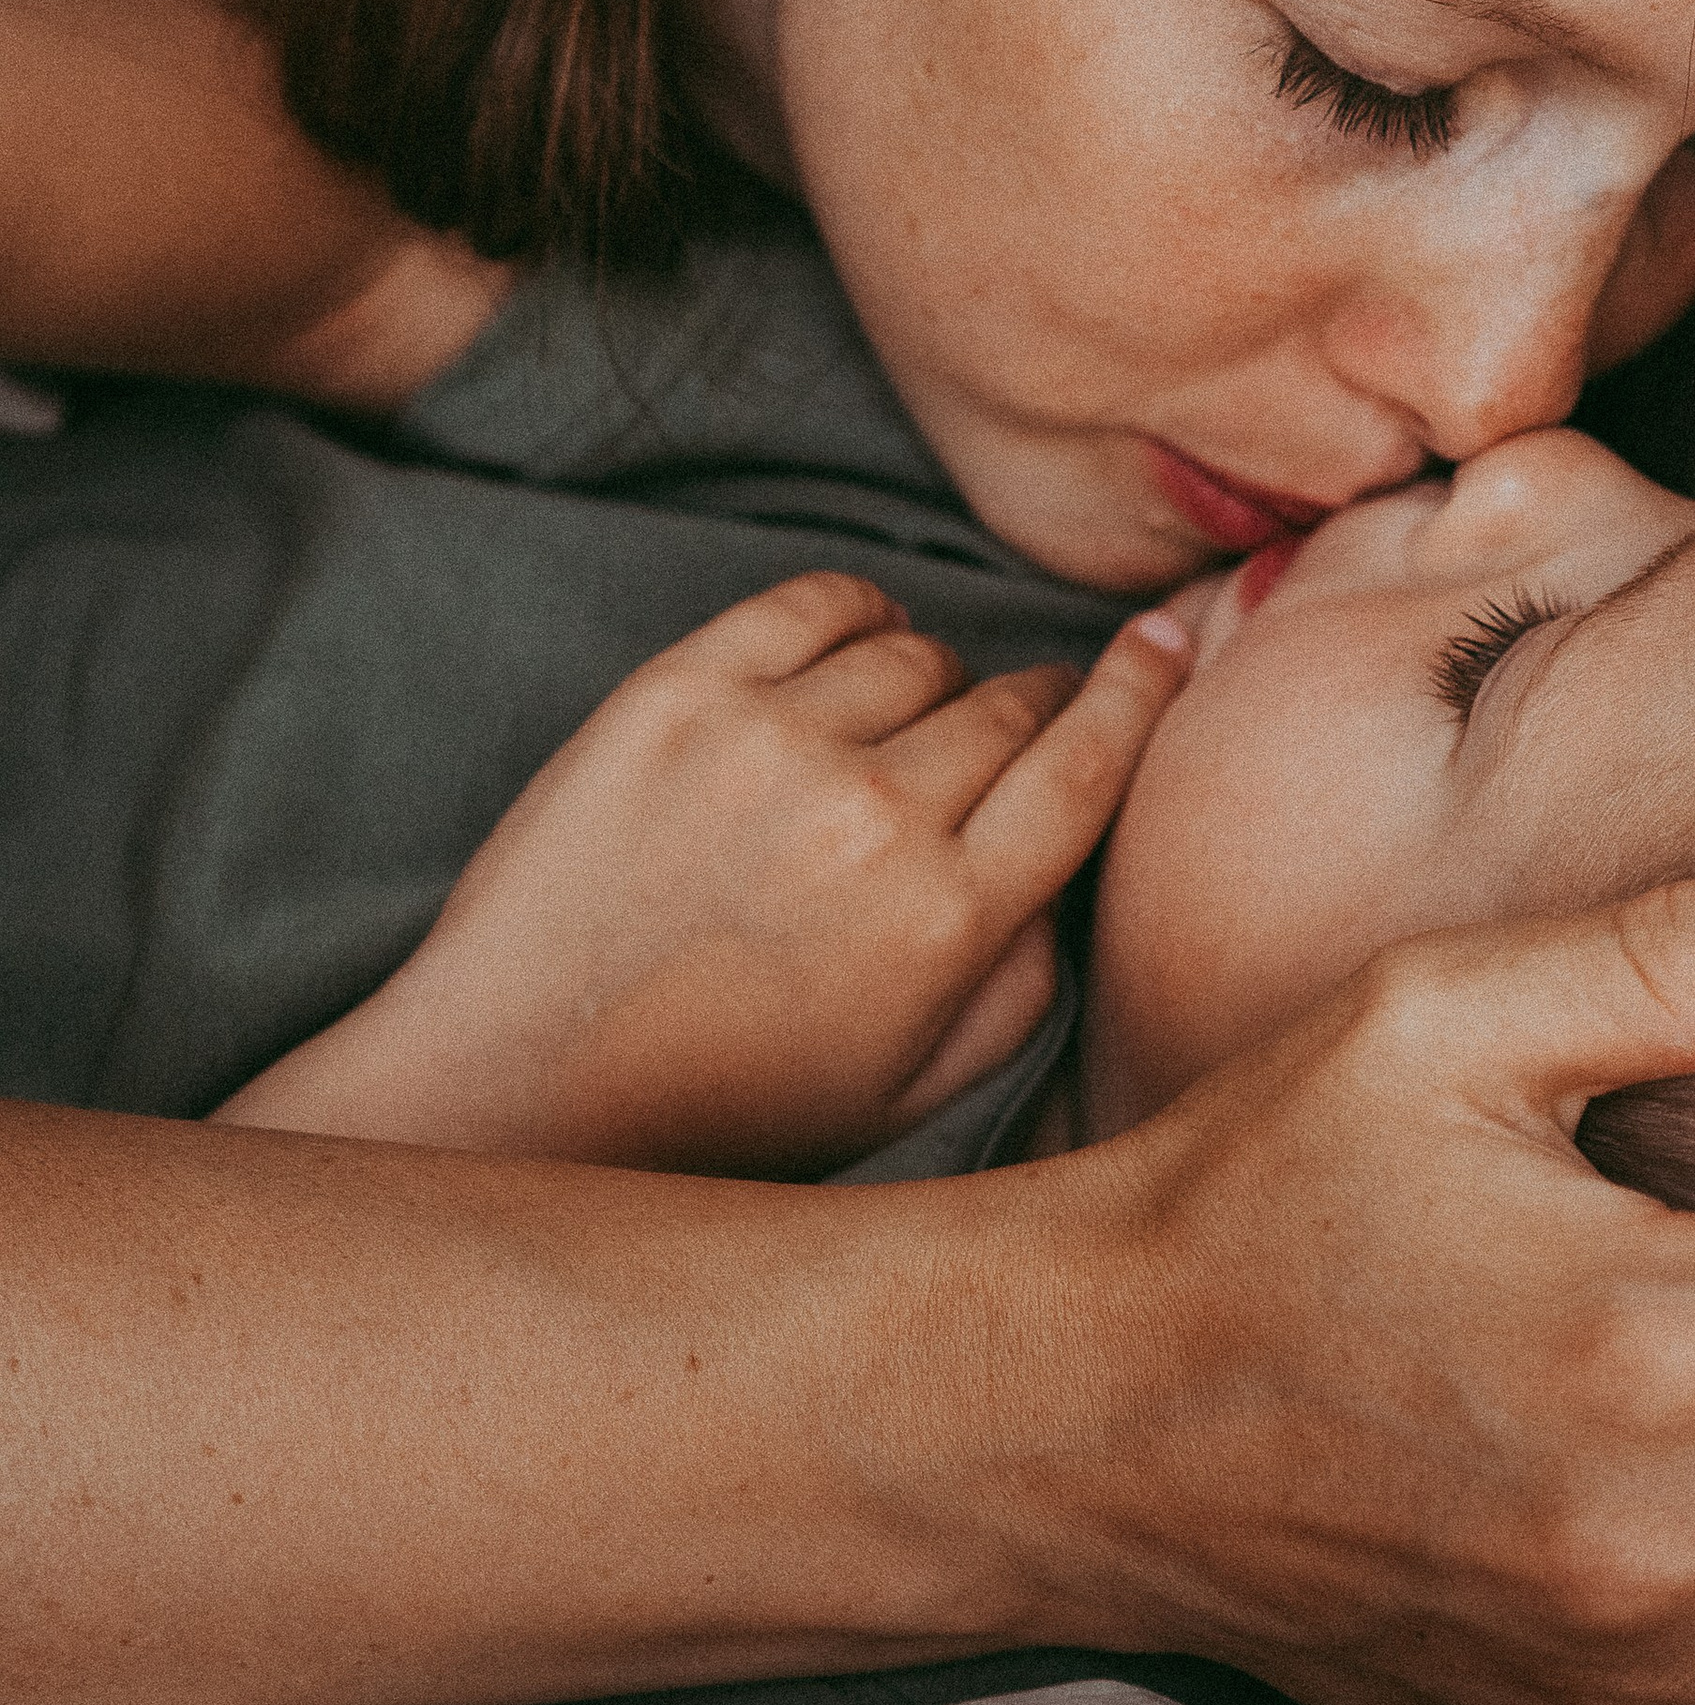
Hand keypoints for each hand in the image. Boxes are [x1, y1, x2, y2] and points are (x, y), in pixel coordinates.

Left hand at [220, 574, 1190, 1172]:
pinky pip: (819, 600)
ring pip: (920, 653)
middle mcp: (871, 818)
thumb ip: (1027, 978)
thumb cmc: (727, 1104)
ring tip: (888, 744)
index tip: (1166, 640)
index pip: (1088, 761)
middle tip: (998, 746)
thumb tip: (1070, 859)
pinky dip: (854, 618)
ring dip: (929, 685)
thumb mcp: (918, 1090)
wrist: (518, 1082)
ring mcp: (766, 743)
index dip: (1142, 688)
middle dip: (1029, 711)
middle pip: (1011, 704)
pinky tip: (844, 666)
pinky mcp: (674, 693)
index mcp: (946, 922)